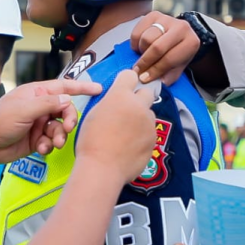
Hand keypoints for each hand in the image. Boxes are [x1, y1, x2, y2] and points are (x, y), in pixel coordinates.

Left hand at [0, 78, 101, 166]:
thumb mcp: (24, 110)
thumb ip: (48, 103)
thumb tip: (67, 99)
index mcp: (36, 93)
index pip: (63, 86)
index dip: (81, 87)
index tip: (98, 89)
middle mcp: (39, 106)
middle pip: (65, 109)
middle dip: (69, 119)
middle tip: (67, 128)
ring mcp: (39, 123)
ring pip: (60, 127)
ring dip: (59, 136)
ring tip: (53, 144)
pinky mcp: (38, 139)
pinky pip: (52, 140)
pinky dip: (49, 145)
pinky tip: (41, 149)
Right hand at [74, 70, 157, 186]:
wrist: (102, 168)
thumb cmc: (91, 141)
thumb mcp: (94, 113)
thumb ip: (110, 102)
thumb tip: (117, 101)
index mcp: (120, 96)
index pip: (130, 75)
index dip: (126, 81)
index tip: (123, 88)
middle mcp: (138, 105)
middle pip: (147, 92)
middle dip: (139, 98)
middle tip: (127, 111)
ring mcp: (149, 123)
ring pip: (149, 114)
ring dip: (141, 118)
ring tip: (127, 133)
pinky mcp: (154, 139)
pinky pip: (150, 132)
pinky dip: (142, 136)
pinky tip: (130, 146)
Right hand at [130, 12, 198, 84]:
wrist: (180, 33)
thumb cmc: (178, 52)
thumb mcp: (180, 65)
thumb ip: (170, 75)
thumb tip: (159, 83)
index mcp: (191, 42)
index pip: (169, 59)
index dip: (155, 71)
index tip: (144, 79)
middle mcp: (181, 27)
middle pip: (156, 47)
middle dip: (145, 62)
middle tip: (137, 71)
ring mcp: (167, 19)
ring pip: (146, 38)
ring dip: (142, 51)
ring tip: (144, 56)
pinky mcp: (154, 14)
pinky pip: (137, 30)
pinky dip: (136, 42)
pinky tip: (140, 47)